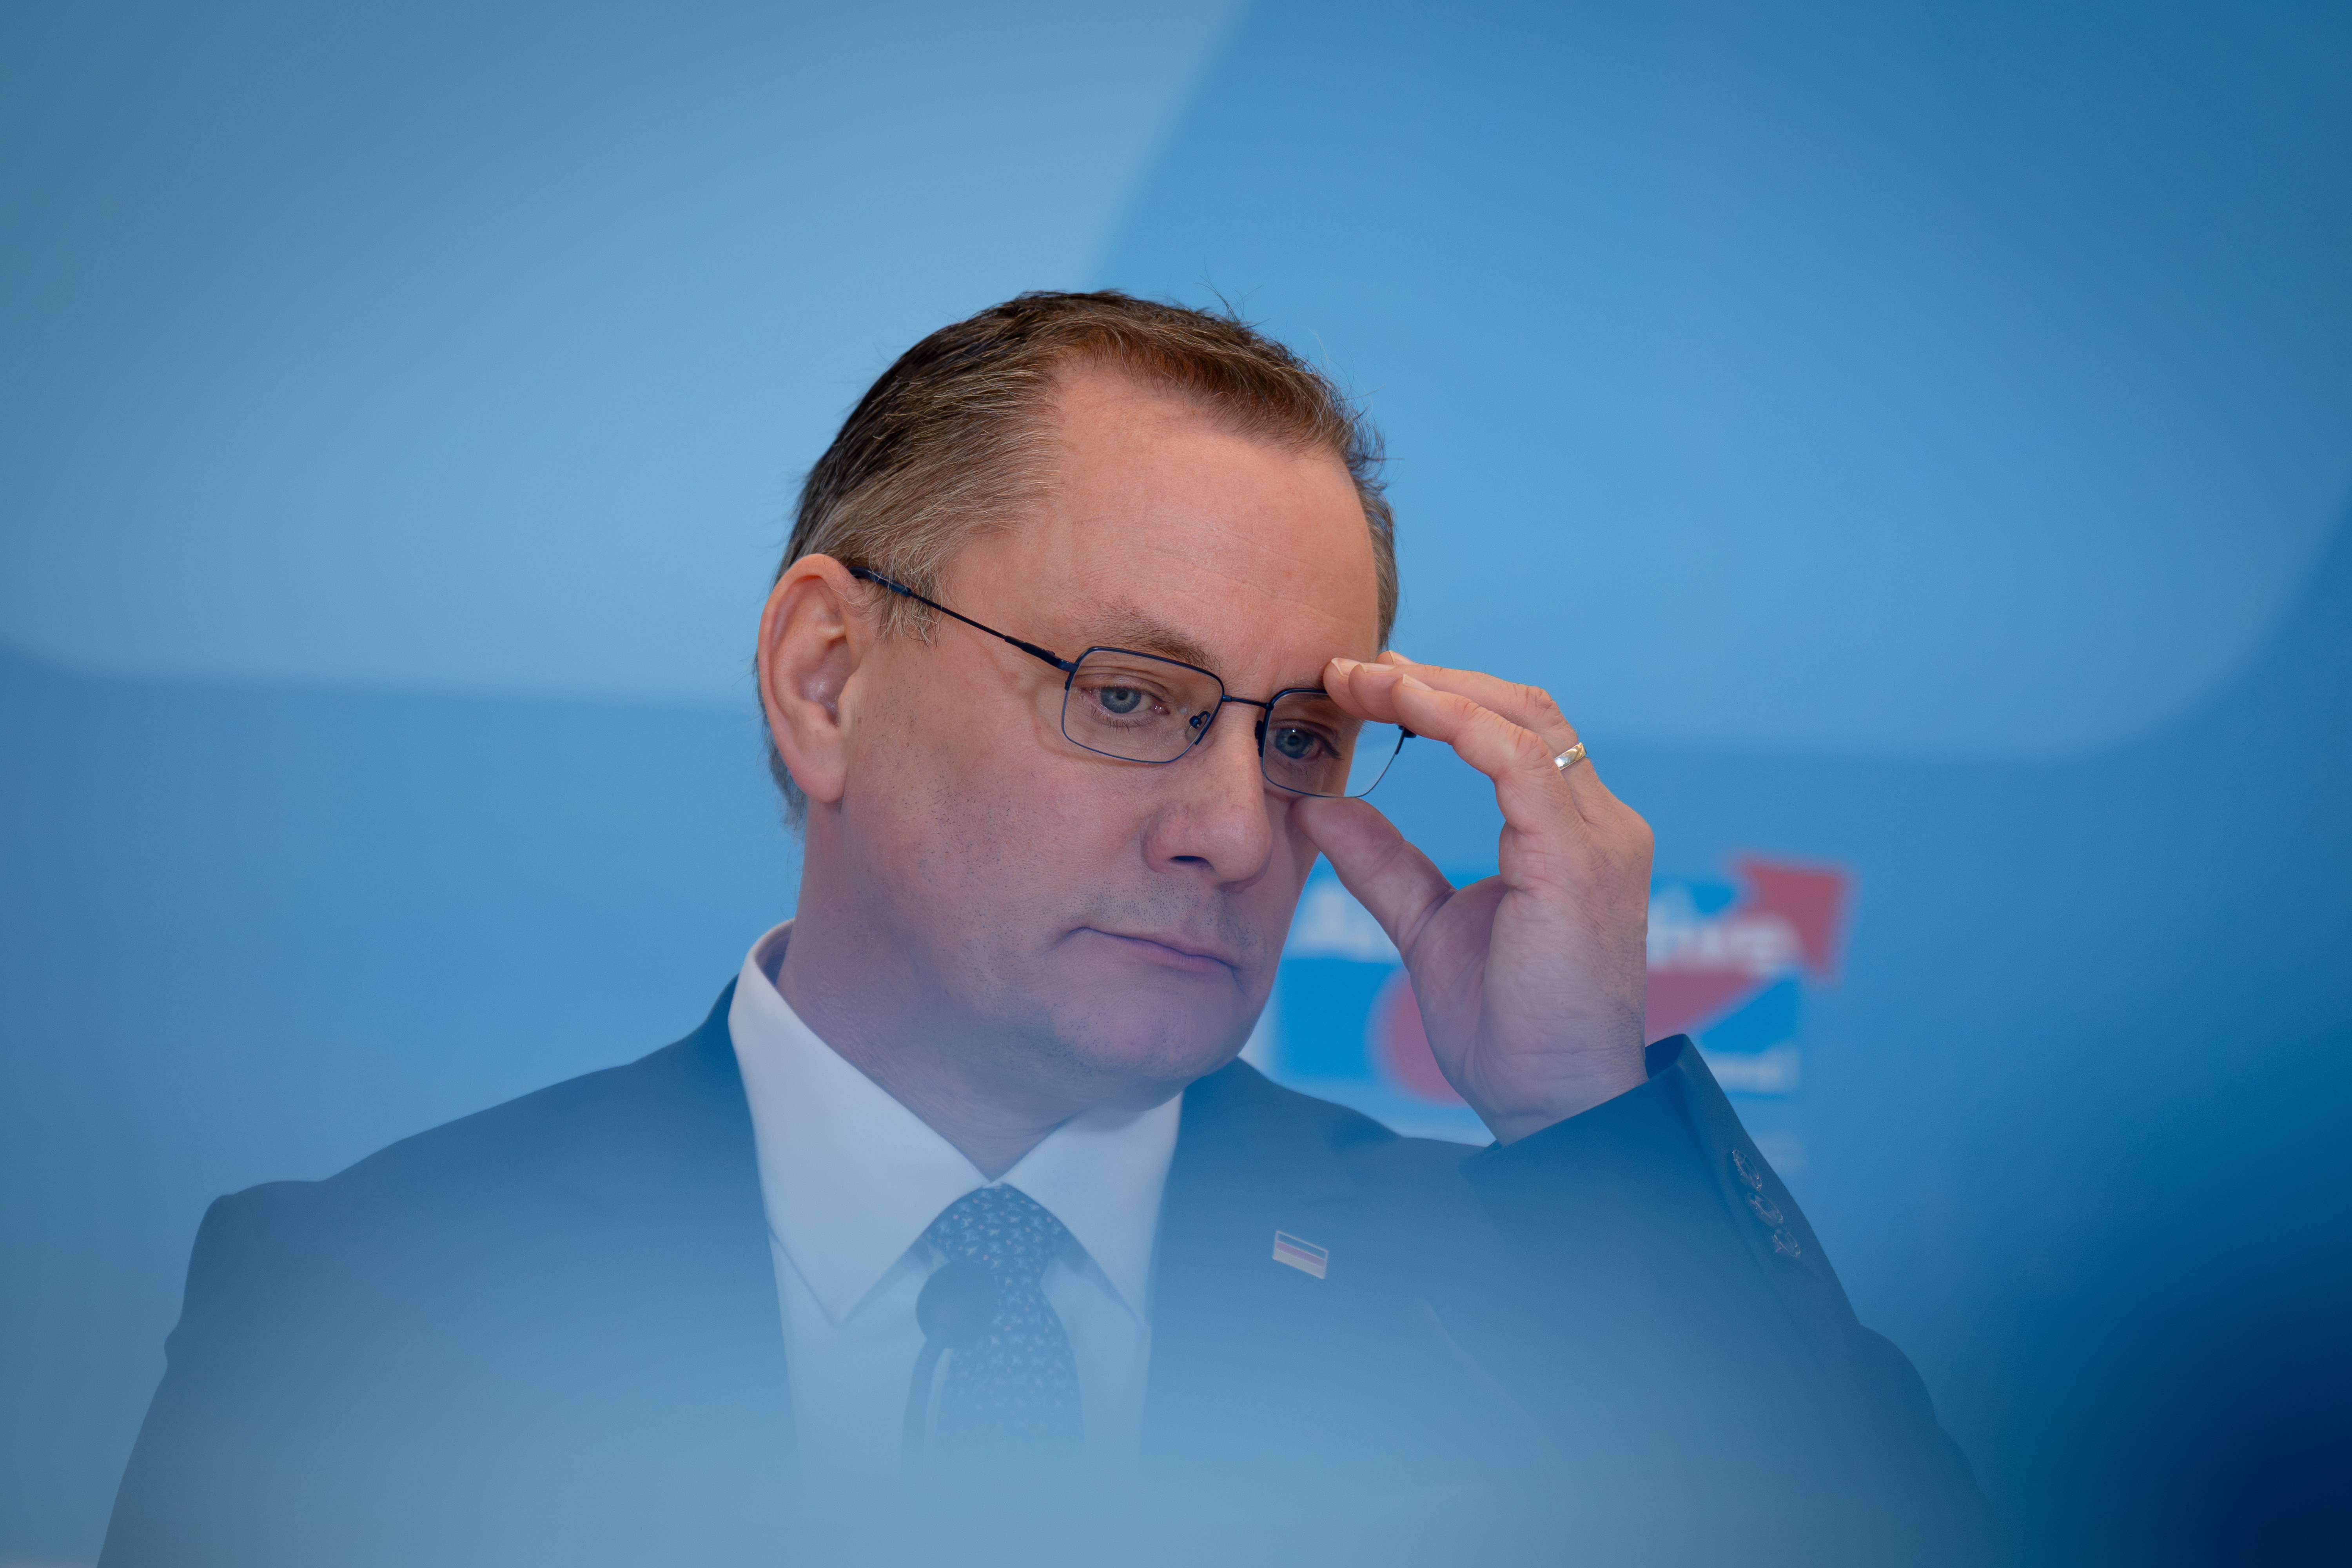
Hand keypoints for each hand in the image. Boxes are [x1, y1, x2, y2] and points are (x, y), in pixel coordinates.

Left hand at [1292, 653, 1653, 1142]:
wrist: (1551, 1104)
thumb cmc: (1505, 1029)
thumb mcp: (1427, 926)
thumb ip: (1385, 863)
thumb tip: (1322, 806)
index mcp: (1572, 835)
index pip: (1513, 732)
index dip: (1441, 695)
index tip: (1362, 683)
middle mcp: (1600, 824)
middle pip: (1523, 707)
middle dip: (1435, 676)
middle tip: (1349, 665)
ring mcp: (1598, 837)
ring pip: (1523, 718)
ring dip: (1436, 686)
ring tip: (1360, 675)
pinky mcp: (1578, 860)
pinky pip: (1518, 760)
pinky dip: (1458, 720)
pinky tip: (1401, 703)